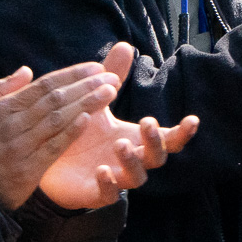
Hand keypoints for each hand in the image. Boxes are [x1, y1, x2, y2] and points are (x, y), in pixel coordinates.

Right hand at [0, 60, 121, 209]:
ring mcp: (20, 146)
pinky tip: (89, 120)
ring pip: (58, 119)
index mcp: (3, 108)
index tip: (96, 67)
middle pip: (55, 99)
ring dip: (86, 104)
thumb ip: (3, 90)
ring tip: (109, 94)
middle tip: (111, 78)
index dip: (72, 75)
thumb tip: (26, 70)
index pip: (44, 85)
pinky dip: (71, 132)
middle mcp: (12, 124)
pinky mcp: (28, 169)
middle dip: (85, 86)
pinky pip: (53, 147)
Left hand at [38, 43, 199, 208]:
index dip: (182, 132)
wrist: (49, 159)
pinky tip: (102, 170)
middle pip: (157, 157)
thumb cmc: (80, 130)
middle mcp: (131, 160)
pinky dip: (109, 184)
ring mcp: (116, 178)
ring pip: (136, 178)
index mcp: (135, 138)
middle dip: (156, 141)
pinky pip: (108, 195)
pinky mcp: (95, 193)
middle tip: (146, 122)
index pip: (167, 138)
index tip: (192, 120)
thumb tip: (126, 46)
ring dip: (132, 161)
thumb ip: (113, 77)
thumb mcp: (96, 101)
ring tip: (119, 145)